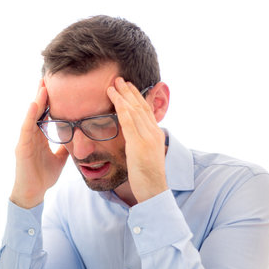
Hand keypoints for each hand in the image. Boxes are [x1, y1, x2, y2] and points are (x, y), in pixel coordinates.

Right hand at [10, 80, 68, 208]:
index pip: (44, 115)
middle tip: (47, 78)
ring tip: (42, 87)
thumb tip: (75, 139)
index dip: (49, 102)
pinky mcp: (21, 149)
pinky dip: (30, 117)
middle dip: (41, 96)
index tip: (56, 87)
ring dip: (36, 102)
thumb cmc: (42, 177)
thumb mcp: (59, 159)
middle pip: (36, 112)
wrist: (32, 194)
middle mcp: (30, 136)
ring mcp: (24, 142)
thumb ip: (64, 148)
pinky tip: (35, 105)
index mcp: (38, 138)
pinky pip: (26, 130)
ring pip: (31, 117)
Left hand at [107, 78, 167, 202]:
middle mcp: (153, 133)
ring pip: (134, 110)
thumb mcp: (143, 156)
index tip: (128, 87)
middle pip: (140, 106)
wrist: (154, 190)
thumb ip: (138, 145)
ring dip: (123, 94)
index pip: (145, 111)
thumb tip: (131, 140)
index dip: (136, 97)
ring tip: (114, 83)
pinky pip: (128, 121)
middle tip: (119, 78)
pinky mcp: (139, 144)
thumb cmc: (147, 177)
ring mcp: (147, 137)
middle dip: (129, 91)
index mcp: (155, 135)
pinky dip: (121, 107)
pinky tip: (114, 97)